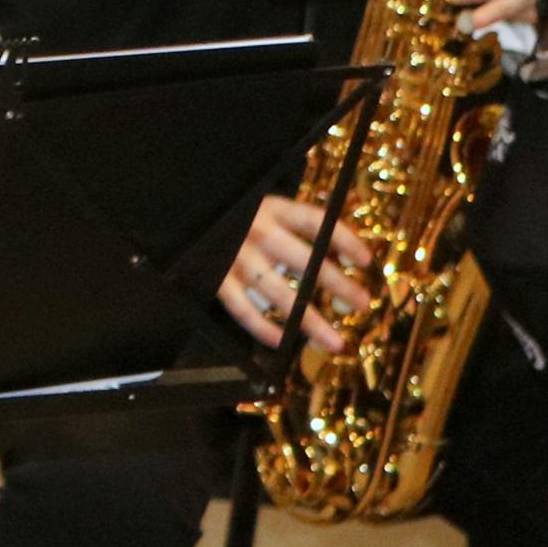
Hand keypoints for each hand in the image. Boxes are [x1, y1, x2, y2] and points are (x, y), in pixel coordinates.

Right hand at [222, 191, 383, 352]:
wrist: (180, 211)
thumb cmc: (228, 213)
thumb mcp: (260, 205)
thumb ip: (292, 223)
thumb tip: (337, 250)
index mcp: (270, 208)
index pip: (316, 222)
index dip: (345, 240)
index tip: (367, 261)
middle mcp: (255, 231)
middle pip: (306, 261)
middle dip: (339, 285)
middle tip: (362, 303)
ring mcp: (234, 256)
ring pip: (279, 293)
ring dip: (310, 321)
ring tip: (334, 342)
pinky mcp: (215, 277)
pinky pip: (242, 309)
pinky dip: (261, 328)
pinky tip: (282, 341)